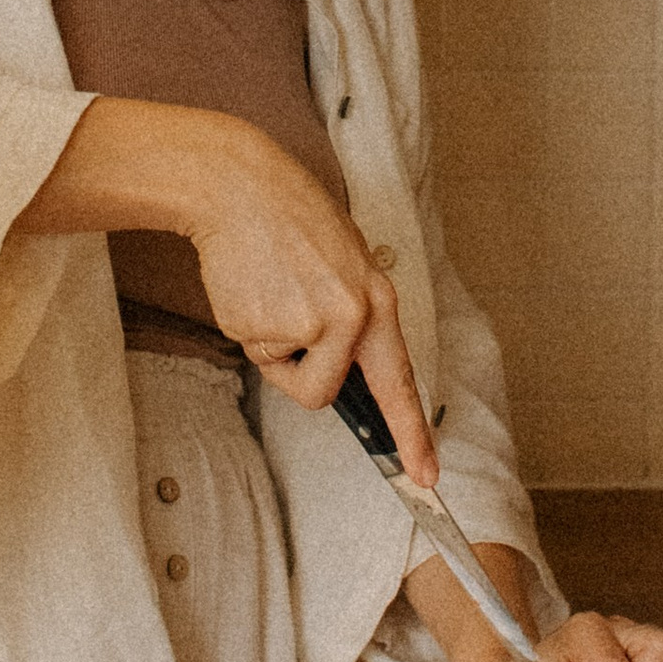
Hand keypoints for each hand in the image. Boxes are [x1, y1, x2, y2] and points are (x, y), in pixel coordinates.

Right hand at [183, 122, 436, 478]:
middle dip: (301, 377)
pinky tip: (250, 284)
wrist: (237, 186)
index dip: (412, 433)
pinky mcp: (259, 325)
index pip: (398, 379)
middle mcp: (349, 316)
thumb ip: (352, 317)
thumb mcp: (346, 264)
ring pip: (284, 373)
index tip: (425, 475)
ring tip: (270, 288)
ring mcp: (304, 322)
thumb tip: (342, 372)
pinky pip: (255, 351)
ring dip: (270, 345)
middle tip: (286, 321)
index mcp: (376, 300)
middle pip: (323, 393)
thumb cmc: (292, 222)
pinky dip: (246, 326)